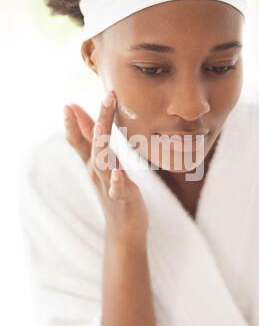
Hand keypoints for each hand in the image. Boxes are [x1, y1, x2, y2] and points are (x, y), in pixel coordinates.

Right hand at [63, 91, 148, 242]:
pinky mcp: (123, 199)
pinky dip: (116, 182)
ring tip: (101, 128)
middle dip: (97, 120)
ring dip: (101, 145)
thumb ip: (91, 141)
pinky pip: (118, 190)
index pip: (79, 139)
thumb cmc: (113, 190)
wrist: (124, 228)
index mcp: (93, 162)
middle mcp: (97, 172)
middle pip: (93, 144)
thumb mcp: (101, 163)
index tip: (68, 104)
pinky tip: (117, 175)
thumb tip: (79, 115)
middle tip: (106, 97)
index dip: (73, 123)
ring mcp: (108, 185)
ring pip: (102, 164)